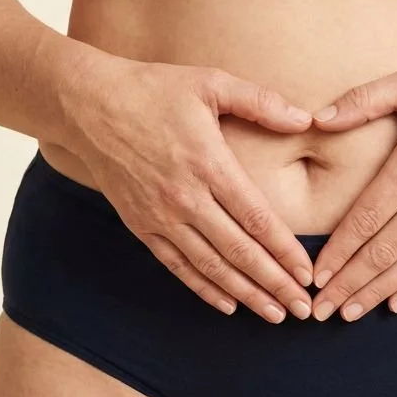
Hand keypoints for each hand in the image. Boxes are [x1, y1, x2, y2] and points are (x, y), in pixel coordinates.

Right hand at [68, 54, 317, 322]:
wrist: (88, 105)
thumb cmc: (154, 89)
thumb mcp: (210, 82)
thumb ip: (260, 102)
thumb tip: (307, 119)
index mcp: (208, 163)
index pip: (256, 217)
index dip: (284, 250)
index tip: (307, 273)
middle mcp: (185, 197)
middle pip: (238, 251)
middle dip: (274, 284)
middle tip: (303, 309)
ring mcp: (160, 216)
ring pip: (210, 266)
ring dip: (245, 294)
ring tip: (275, 314)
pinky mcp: (140, 225)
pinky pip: (177, 266)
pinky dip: (204, 289)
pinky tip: (228, 305)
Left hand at [308, 57, 396, 320]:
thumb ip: (363, 99)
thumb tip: (316, 119)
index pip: (366, 218)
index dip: (338, 251)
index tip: (315, 274)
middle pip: (384, 251)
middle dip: (348, 283)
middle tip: (320, 309)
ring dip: (377, 293)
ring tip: (348, 314)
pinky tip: (396, 304)